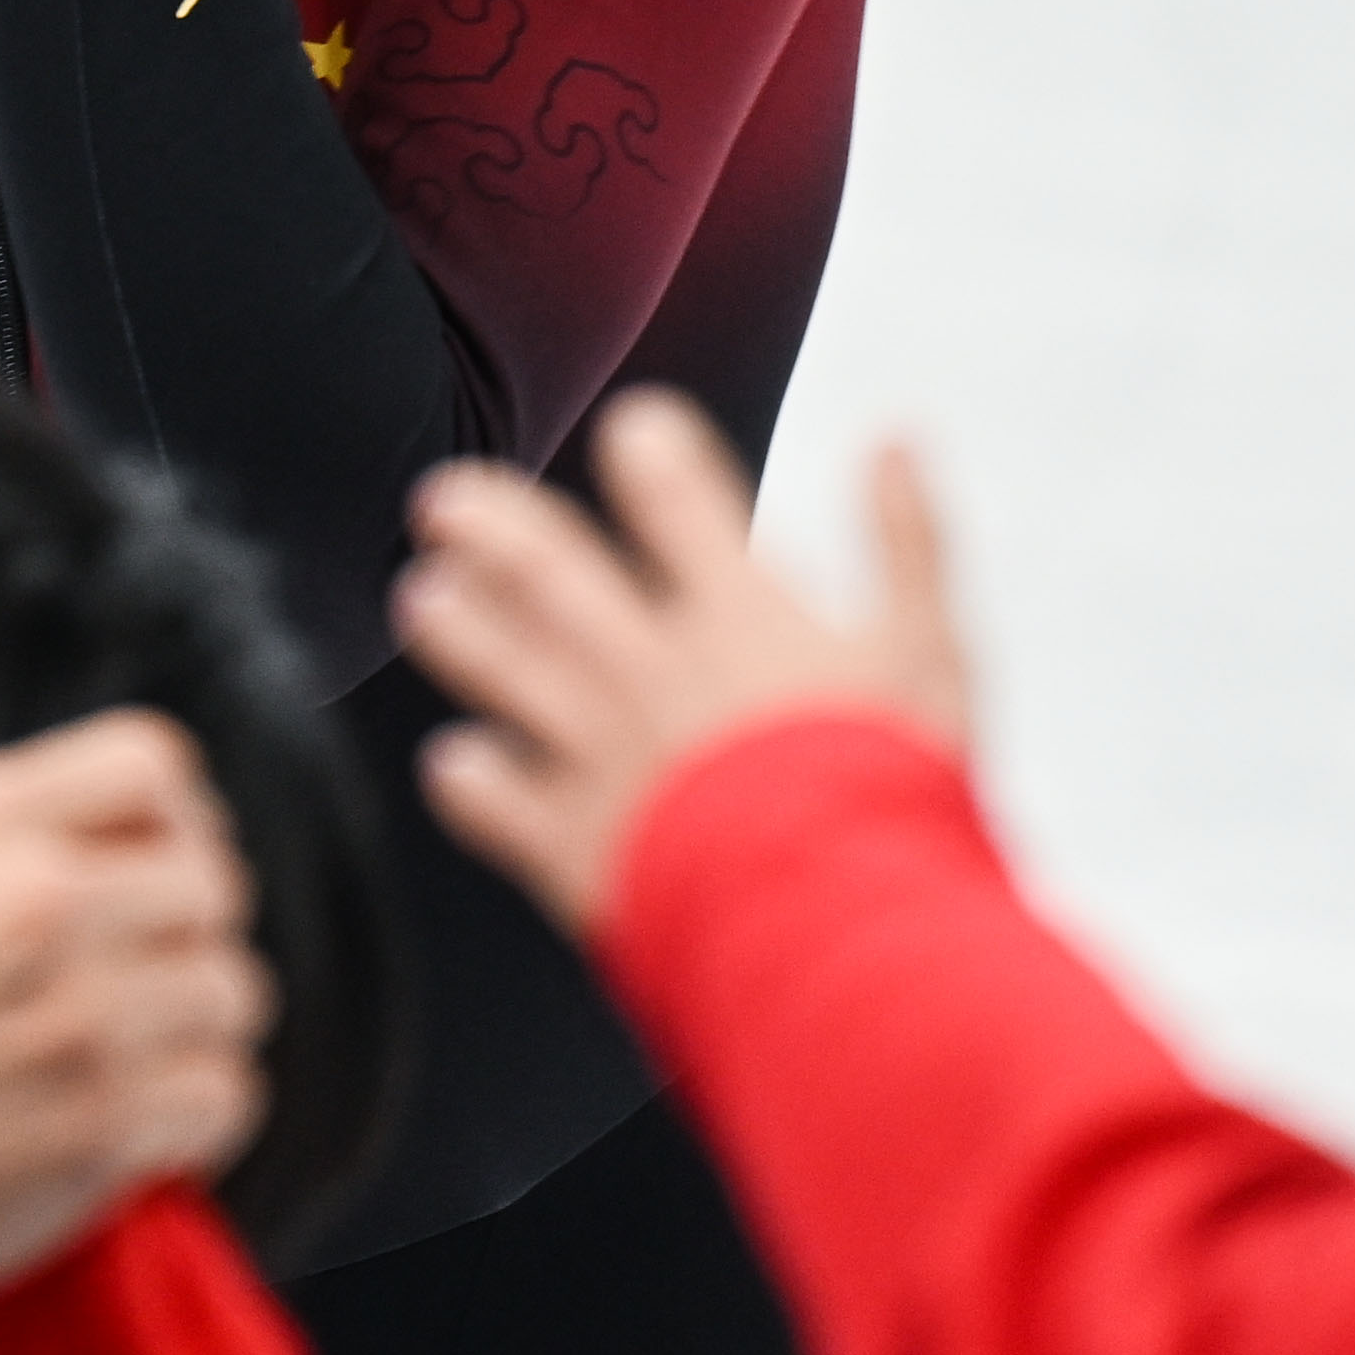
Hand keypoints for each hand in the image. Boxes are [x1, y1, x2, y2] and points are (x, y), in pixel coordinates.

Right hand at [0, 708, 274, 1343]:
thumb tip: (113, 838)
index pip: (154, 765)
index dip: (166, 826)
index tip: (141, 880)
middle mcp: (37, 901)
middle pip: (214, 888)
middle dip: (178, 943)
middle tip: (127, 997)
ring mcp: (78, 1016)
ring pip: (231, 996)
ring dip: (189, 1038)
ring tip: (119, 1070)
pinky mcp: (99, 1130)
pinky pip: (225, 1098)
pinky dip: (191, 1122)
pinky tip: (134, 1136)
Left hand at [396, 392, 977, 929]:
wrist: (838, 924)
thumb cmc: (895, 791)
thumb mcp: (931, 651)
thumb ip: (908, 540)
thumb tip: (895, 438)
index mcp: (737, 615)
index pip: (673, 494)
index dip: (646, 449)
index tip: (631, 430)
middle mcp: (651, 670)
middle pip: (546, 572)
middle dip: (490, 525)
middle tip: (442, 499)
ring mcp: (600, 755)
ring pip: (503, 672)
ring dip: (459, 631)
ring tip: (422, 597)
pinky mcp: (573, 845)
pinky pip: (496, 803)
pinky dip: (467, 780)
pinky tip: (452, 764)